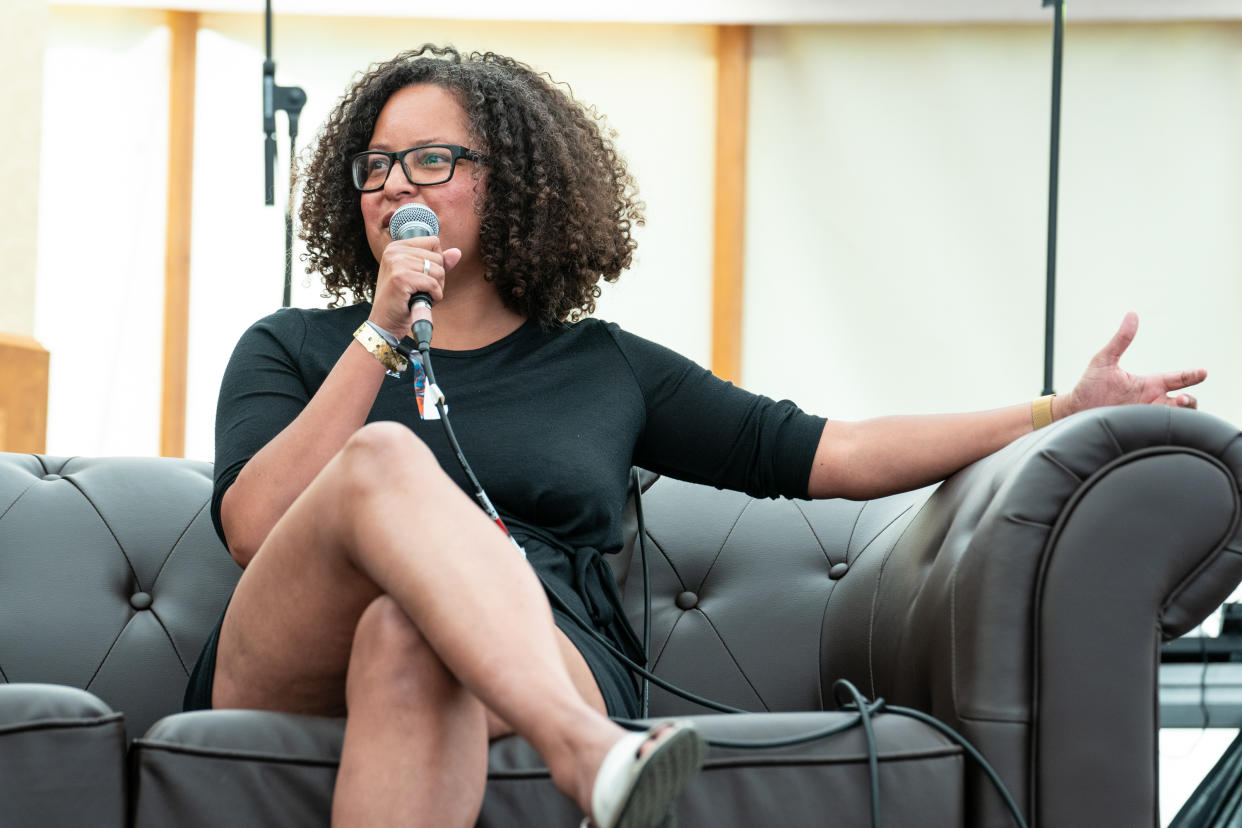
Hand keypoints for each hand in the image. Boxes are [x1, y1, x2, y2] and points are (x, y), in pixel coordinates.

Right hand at [369, 237, 462, 337]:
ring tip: (421, 295)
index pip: (434, 242)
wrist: (385, 322)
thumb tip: (456, 252)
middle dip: (437, 278)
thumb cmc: (403, 300)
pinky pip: (433, 284)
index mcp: (397, 246)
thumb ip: (438, 263)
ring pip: (438, 271)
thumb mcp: (420, 276)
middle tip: (421, 290)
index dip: (436, 262)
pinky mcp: (401, 278)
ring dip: (436, 288)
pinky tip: (423, 300)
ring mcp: (396, 263)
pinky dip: (434, 296)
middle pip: (438, 257)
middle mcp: (395, 251)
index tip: (423, 276)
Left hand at [1057, 311, 1205, 418]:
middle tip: (1181, 398)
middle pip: (1185, 402)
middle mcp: (1152, 401)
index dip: (1191, 375)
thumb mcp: (1104, 360)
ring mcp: (1146, 416)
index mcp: (1148, 384)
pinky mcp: (1139, 429)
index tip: (1202, 372)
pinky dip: (1166, 428)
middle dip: (1188, 400)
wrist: (1074, 410)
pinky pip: (1159, 432)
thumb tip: (1132, 314)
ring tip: (1173, 409)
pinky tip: (1161, 426)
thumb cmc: (1088, 386)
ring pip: (1176, 418)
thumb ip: (1120, 340)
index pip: (1177, 378)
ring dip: (1179, 415)